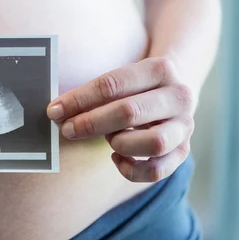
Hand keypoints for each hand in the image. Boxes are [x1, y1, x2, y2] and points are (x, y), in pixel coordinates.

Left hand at [46, 58, 194, 182]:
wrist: (170, 92)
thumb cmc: (133, 87)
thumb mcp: (121, 79)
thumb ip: (93, 93)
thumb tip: (57, 111)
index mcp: (160, 69)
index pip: (113, 84)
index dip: (79, 99)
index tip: (54, 110)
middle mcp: (179, 96)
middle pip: (129, 112)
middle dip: (91, 123)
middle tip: (67, 129)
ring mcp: (184, 126)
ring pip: (153, 143)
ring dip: (121, 143)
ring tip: (109, 138)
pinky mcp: (183, 151)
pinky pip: (158, 170)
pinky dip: (132, 170)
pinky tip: (116, 158)